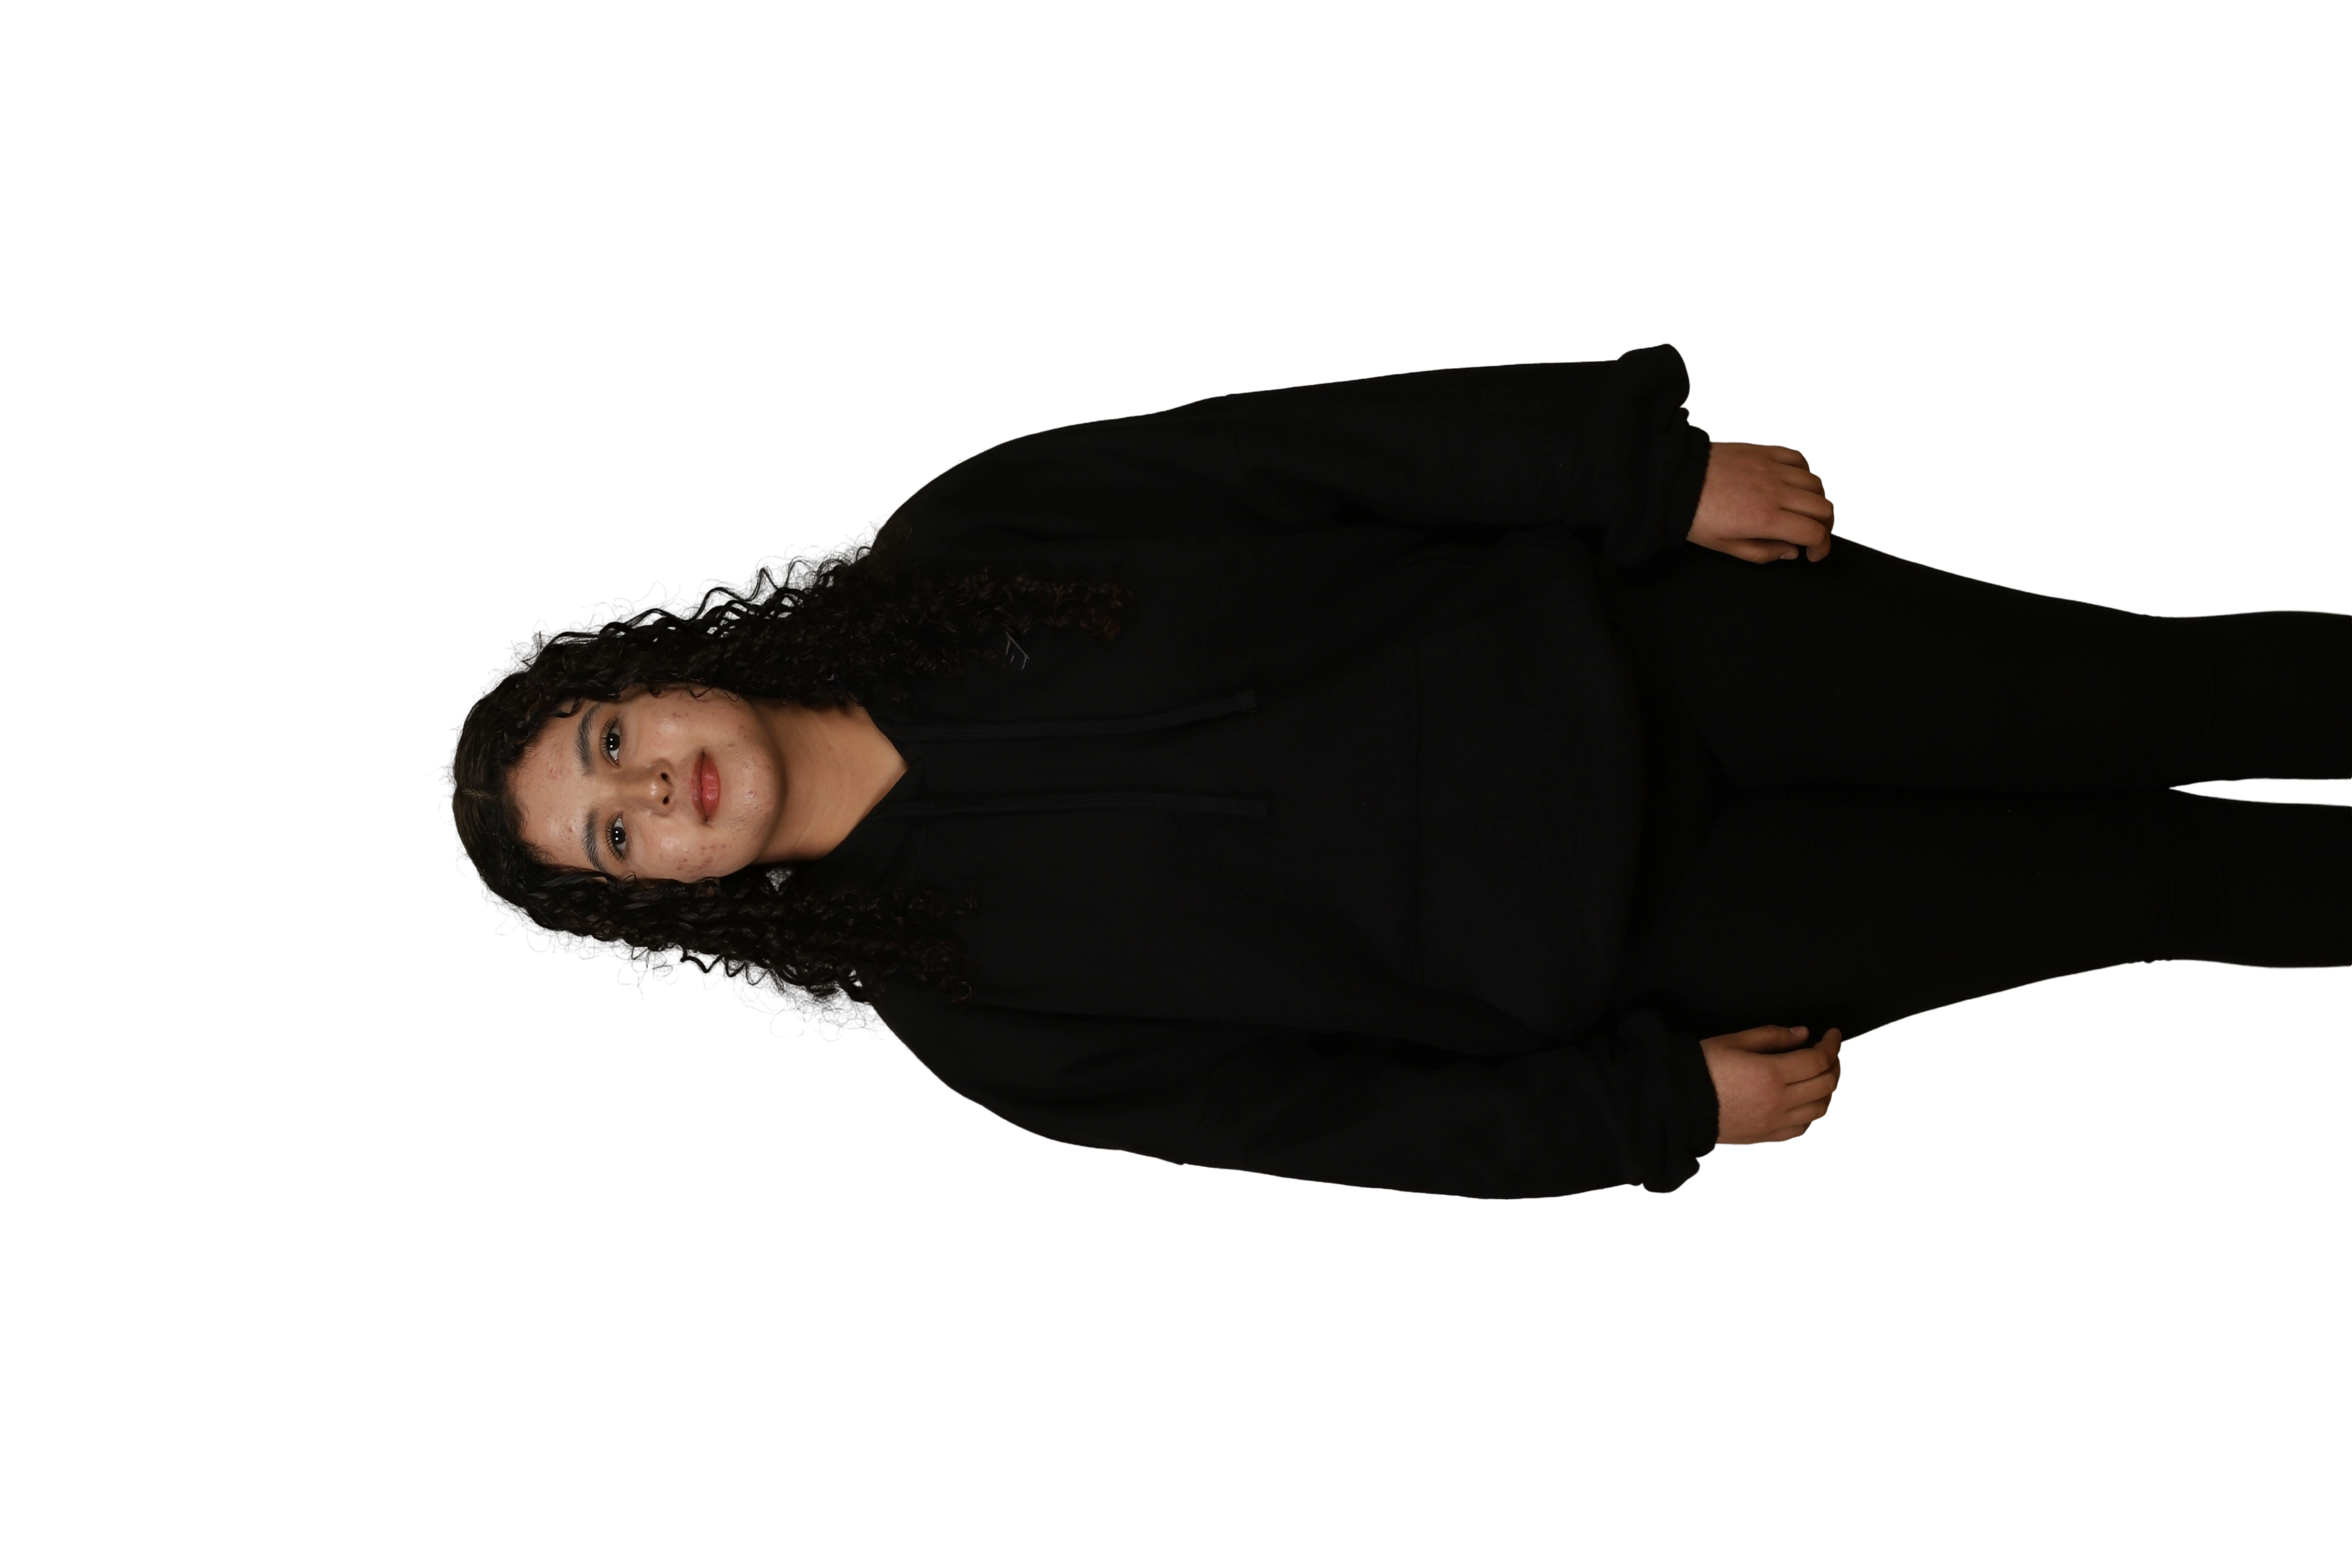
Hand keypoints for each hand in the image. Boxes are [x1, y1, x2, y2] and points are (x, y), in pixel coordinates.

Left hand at [1688, 440, 1836, 564]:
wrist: (1675, 480)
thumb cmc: (1696, 516)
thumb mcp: (1725, 546)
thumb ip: (1762, 552)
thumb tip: (1791, 552)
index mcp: (1766, 519)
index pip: (1814, 533)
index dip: (1821, 548)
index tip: (1813, 554)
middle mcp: (1776, 492)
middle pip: (1823, 508)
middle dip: (1822, 526)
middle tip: (1809, 534)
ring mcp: (1772, 468)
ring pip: (1815, 483)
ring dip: (1814, 499)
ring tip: (1800, 510)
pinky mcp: (1764, 451)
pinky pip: (1798, 458)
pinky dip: (1803, 472)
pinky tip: (1792, 483)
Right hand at [1700, 1023, 1845, 1146]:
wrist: (1678, 1104)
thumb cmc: (1701, 1069)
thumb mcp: (1733, 1041)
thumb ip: (1771, 1035)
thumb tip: (1802, 1033)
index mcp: (1772, 1074)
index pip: (1818, 1059)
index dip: (1831, 1045)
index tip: (1833, 1035)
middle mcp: (1779, 1101)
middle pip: (1825, 1084)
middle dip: (1832, 1065)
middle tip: (1827, 1053)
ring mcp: (1775, 1122)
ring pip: (1819, 1109)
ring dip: (1824, 1091)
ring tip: (1817, 1077)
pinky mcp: (1766, 1136)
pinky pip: (1801, 1128)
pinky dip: (1809, 1114)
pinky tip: (1801, 1102)